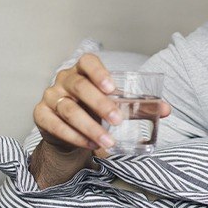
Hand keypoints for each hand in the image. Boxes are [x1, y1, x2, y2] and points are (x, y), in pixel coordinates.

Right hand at [33, 54, 170, 151]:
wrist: (68, 125)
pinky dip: (74, 137)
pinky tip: (90, 144)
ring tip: (108, 142)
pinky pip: (55, 125)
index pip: (88, 62)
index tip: (113, 88)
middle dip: (100, 105)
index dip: (99, 73)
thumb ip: (139, 105)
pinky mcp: (41, 115)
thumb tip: (166, 110)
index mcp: (83, 69)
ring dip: (90, 127)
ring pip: (68, 109)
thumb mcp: (115, 102)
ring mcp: (51, 96)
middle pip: (80, 87)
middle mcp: (64, 79)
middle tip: (117, 121)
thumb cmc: (94, 107)